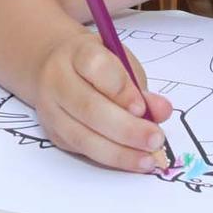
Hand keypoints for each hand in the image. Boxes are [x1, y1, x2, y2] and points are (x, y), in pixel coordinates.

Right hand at [27, 32, 174, 171]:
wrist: (55, 68)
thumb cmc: (96, 64)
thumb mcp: (121, 62)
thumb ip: (139, 86)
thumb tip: (161, 111)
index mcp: (77, 52)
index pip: (95, 66)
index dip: (120, 89)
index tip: (141, 107)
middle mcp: (57, 79)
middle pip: (89, 107)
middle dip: (126, 129)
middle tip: (155, 139)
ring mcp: (51, 109)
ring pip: (83, 137)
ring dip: (120, 152)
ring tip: (148, 159)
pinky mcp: (53, 134)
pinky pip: (83, 151)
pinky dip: (111, 159)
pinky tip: (132, 161)